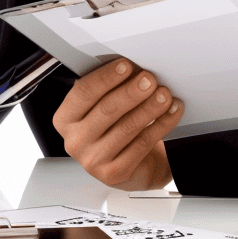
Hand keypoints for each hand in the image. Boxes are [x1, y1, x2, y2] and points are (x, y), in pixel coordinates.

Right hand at [52, 58, 182, 190]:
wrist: (130, 167)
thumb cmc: (113, 129)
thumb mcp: (102, 107)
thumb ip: (108, 89)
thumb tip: (132, 68)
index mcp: (65, 119)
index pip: (83, 93)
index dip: (106, 78)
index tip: (126, 65)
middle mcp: (74, 141)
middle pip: (106, 109)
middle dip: (131, 92)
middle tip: (149, 79)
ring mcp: (93, 160)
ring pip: (127, 126)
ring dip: (149, 107)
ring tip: (164, 94)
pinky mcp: (115, 173)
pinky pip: (142, 143)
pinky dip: (161, 124)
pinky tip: (171, 112)